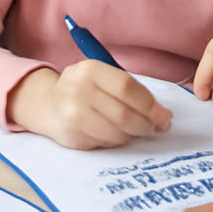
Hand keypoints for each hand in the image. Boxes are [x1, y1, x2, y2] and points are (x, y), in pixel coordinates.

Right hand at [6, 61, 172, 149]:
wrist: (47, 104)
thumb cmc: (85, 90)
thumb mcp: (102, 78)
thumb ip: (129, 90)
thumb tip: (162, 114)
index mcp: (91, 69)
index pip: (127, 87)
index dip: (150, 104)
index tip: (164, 115)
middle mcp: (79, 89)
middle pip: (124, 113)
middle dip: (147, 124)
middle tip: (157, 128)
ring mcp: (73, 113)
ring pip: (116, 132)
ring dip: (133, 135)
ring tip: (137, 131)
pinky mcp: (71, 134)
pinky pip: (105, 142)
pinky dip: (118, 142)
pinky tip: (117, 135)